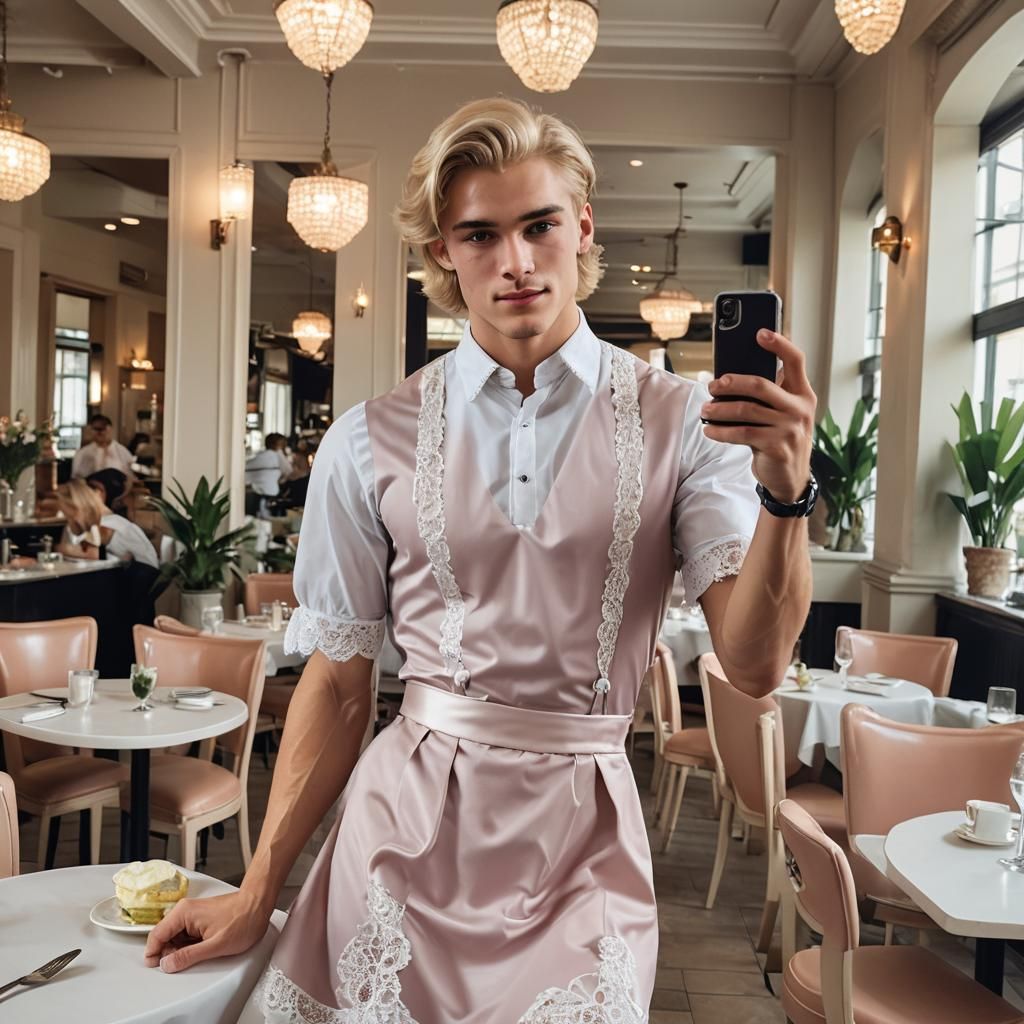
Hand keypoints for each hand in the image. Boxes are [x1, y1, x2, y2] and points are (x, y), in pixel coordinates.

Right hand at [143, 889, 271, 972]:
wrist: (259, 904)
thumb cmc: (243, 920)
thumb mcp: (216, 945)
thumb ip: (188, 956)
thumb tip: (167, 965)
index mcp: (184, 913)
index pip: (156, 935)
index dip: (153, 953)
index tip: (157, 967)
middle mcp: (185, 910)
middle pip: (164, 937)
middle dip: (169, 953)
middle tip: (184, 962)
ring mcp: (192, 914)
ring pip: (175, 937)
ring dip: (180, 950)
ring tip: (199, 953)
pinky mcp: (199, 918)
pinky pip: (185, 935)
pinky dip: (189, 945)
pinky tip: (202, 948)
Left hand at [700, 329, 816, 502]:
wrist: (790, 478)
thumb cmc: (779, 437)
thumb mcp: (781, 413)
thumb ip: (767, 395)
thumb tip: (728, 378)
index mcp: (803, 393)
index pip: (796, 360)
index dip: (779, 344)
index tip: (759, 332)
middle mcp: (801, 408)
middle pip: (761, 384)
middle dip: (731, 382)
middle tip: (711, 385)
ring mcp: (791, 428)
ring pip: (746, 410)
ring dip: (719, 409)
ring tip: (705, 410)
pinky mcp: (778, 447)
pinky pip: (742, 434)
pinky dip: (721, 431)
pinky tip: (709, 430)